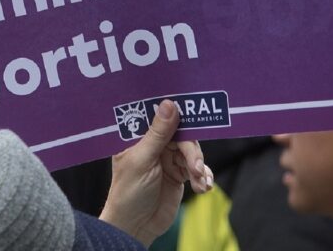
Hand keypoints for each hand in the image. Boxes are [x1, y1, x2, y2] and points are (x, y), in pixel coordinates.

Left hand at [99, 99, 213, 245]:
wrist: (136, 227)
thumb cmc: (128, 193)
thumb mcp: (142, 160)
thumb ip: (158, 134)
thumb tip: (169, 104)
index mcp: (138, 136)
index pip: (159, 116)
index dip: (175, 113)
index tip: (192, 113)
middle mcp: (154, 144)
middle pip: (181, 135)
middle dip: (191, 151)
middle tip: (195, 167)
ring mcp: (168, 159)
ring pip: (192, 152)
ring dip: (198, 167)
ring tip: (200, 182)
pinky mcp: (179, 174)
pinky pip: (197, 168)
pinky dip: (204, 176)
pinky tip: (204, 186)